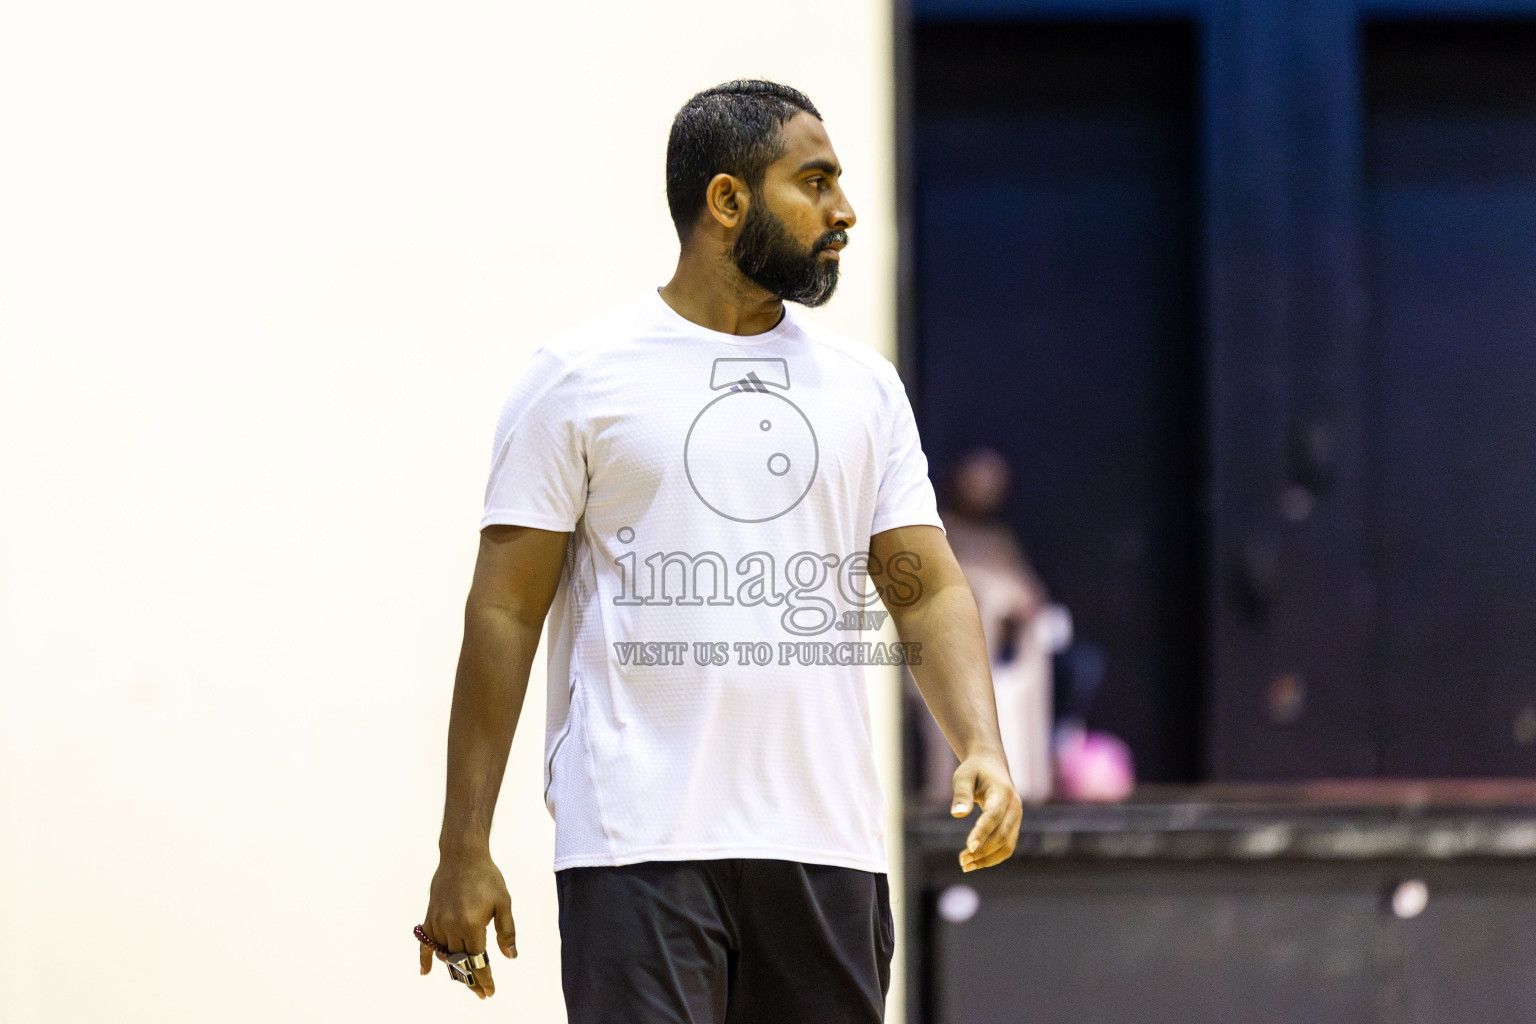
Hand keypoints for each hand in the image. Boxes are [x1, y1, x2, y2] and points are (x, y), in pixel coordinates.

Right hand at [418, 851, 517, 999]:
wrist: (462, 855)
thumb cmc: (487, 877)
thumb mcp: (503, 903)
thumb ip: (506, 931)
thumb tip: (510, 956)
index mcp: (472, 924)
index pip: (478, 961)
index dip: (484, 979)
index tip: (489, 992)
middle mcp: (452, 927)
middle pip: (461, 962)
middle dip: (472, 980)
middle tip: (481, 993)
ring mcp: (438, 923)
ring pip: (445, 956)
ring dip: (455, 971)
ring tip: (466, 981)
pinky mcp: (430, 917)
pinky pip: (426, 943)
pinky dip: (426, 959)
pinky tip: (426, 972)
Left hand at [951, 755, 1022, 871]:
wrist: (991, 765)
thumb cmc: (974, 770)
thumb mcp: (963, 776)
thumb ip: (961, 794)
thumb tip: (958, 815)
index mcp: (1003, 792)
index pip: (994, 816)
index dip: (982, 833)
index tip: (968, 847)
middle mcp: (1014, 807)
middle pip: (1002, 835)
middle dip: (982, 851)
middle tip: (961, 861)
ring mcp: (1017, 818)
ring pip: (1007, 845)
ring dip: (987, 858)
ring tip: (965, 865)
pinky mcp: (1014, 826)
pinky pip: (1007, 846)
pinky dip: (992, 857)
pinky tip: (975, 862)